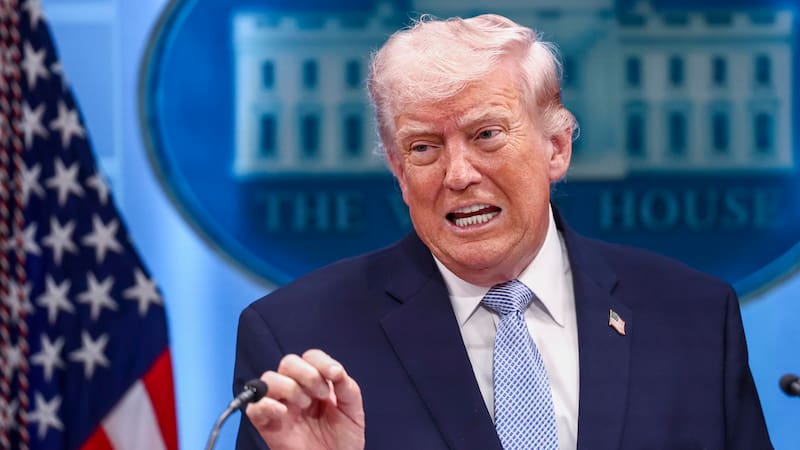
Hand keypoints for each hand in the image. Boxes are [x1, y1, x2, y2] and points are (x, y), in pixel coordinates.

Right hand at [245, 349, 364, 449]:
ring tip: (305, 405)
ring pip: (269, 378)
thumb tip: (335, 370)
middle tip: (321, 395)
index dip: (321, 361)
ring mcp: (280, 405)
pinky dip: (266, 405)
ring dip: (288, 387)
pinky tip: (284, 413)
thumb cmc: (343, 440)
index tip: (335, 376)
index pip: (311, 357)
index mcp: (316, 383)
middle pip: (289, 362)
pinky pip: (254, 407)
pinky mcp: (267, 424)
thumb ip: (347, 387)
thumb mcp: (353, 410)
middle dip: (307, 374)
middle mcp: (296, 390)